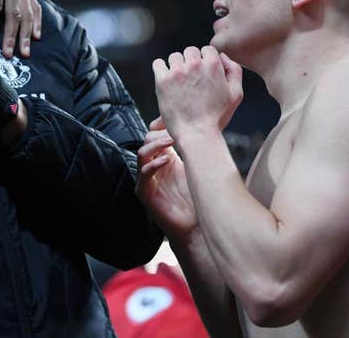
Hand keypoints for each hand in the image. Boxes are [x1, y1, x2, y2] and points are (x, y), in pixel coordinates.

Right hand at [136, 118, 198, 240]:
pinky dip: (153, 165)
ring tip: (172, 141)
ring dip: (156, 145)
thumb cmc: (199, 198)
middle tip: (175, 132)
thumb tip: (205, 128)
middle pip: (147, 141)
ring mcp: (148, 179)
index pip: (155, 135)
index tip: (177, 121)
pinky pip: (144, 174)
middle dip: (160, 134)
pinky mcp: (145, 192)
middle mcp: (154, 166)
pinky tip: (167, 160)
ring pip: (142, 154)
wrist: (197, 226)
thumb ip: (195, 150)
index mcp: (164, 157)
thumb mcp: (197, 168)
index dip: (162, 126)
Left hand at [152, 46, 242, 139]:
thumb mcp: (236, 94)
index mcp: (213, 65)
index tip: (203, 73)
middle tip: (191, 80)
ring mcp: (177, 72)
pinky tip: (166, 80)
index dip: (206, 61)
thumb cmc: (217, 117)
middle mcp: (194, 65)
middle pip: (190, 51)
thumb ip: (234, 70)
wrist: (196, 134)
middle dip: (191, 62)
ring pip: (174, 57)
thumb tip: (222, 56)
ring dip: (176, 66)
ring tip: (179, 83)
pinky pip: (158, 63)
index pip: (207, 49)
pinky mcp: (162, 80)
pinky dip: (161, 69)